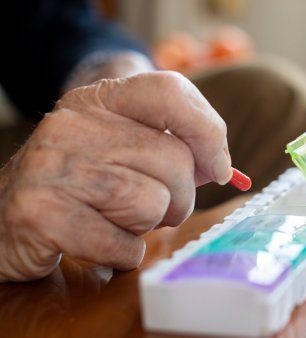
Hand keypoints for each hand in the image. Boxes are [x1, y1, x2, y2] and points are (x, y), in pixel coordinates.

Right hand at [0, 71, 231, 280]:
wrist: (2, 218)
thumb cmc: (81, 185)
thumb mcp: (121, 149)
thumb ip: (173, 147)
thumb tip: (221, 166)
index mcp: (99, 100)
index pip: (170, 91)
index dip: (208, 131)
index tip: (218, 168)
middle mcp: (73, 124)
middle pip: (175, 161)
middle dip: (180, 198)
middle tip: (156, 209)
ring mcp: (54, 166)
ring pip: (153, 203)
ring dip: (148, 226)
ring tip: (119, 222)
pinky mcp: (41, 213)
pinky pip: (122, 245)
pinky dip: (124, 254)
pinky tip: (100, 243)